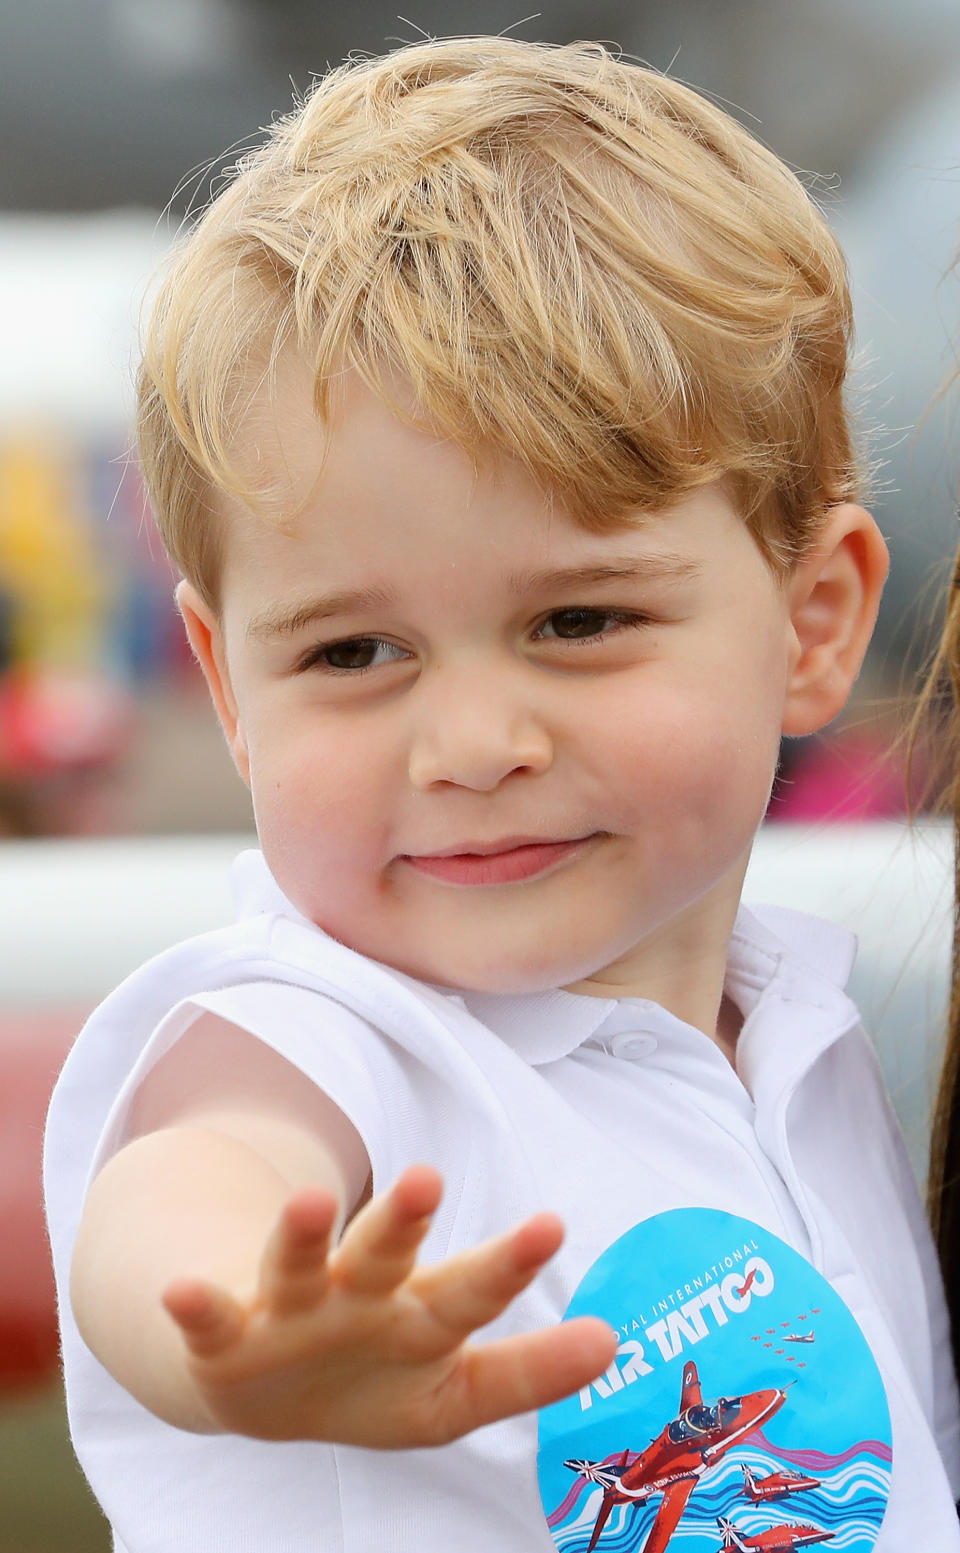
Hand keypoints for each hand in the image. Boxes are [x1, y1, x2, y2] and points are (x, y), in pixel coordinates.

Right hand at [162, 1164, 615, 1447]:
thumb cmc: (375, 1380)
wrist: (265, 1391)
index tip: (555, 1224)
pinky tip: (182, 1289)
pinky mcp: (228, 1335)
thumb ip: (527, 1372)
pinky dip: (195, 1304)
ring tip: (305, 1201)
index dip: (509, 1264)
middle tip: (427, 1175)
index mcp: (418, 1317)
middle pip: (384, 1254)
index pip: (470, 1290)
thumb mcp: (454, 1393)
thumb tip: (613, 1341)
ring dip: (300, 1234)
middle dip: (403, 1219)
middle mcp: (356, 1298)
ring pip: (296, 1265)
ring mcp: (290, 1312)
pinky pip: (210, 1317)